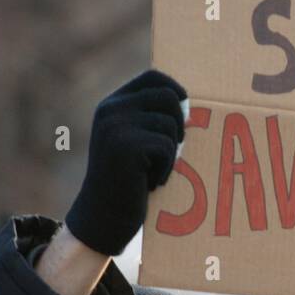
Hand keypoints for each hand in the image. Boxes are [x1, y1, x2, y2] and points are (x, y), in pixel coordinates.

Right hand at [64, 70, 187, 255]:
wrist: (102, 216)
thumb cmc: (126, 181)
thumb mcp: (131, 141)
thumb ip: (149, 119)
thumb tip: (192, 107)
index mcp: (112, 105)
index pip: (153, 77)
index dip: (176, 90)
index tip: (185, 112)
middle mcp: (111, 110)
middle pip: (168, 97)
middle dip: (179, 124)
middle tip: (171, 150)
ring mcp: (116, 127)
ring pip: (170, 125)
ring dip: (170, 152)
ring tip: (153, 171)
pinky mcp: (127, 146)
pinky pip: (167, 147)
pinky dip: (166, 168)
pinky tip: (149, 182)